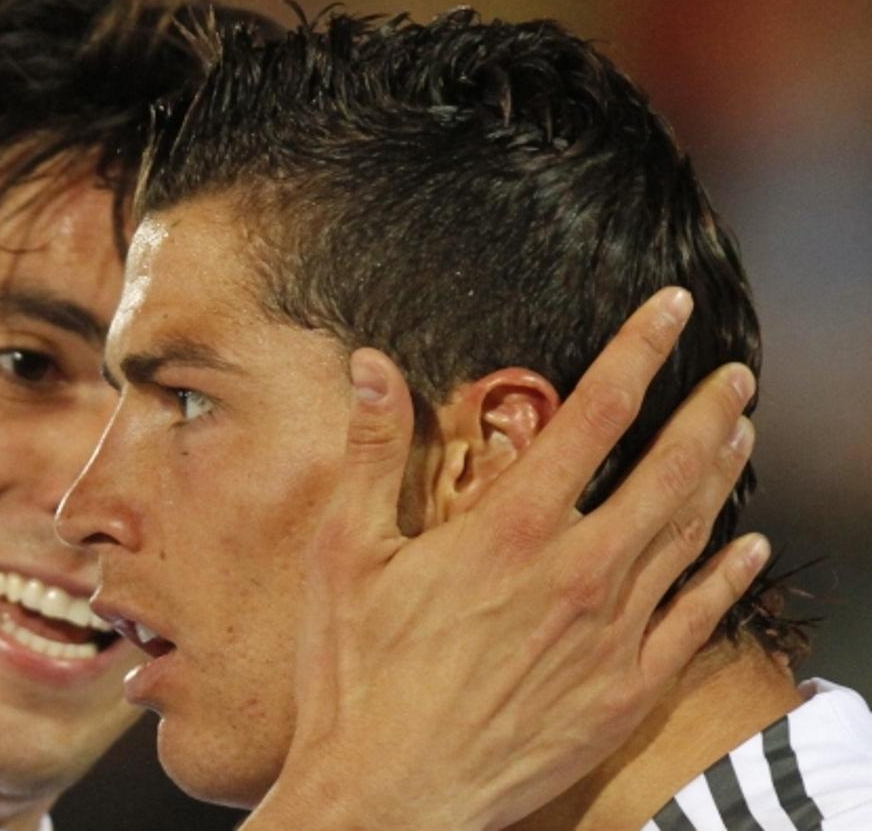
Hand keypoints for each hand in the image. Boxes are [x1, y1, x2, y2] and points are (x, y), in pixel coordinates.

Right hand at [242, 287, 767, 829]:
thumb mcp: (345, 553)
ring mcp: (610, 636)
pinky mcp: (624, 692)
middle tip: (735, 375)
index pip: (594, 414)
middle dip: (707, 412)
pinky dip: (728, 577)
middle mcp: (576, 573)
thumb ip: (371, 452)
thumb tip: (371, 364)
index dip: (638, 352)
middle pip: (667, 470)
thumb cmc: (355, 675)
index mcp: (509, 530)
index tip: (669, 310)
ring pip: (689, 536)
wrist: (387, 797)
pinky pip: (695, 621)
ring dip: (722, 477)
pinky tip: (747, 548)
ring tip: (742, 435)